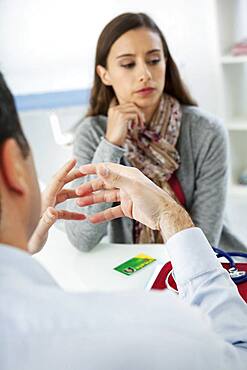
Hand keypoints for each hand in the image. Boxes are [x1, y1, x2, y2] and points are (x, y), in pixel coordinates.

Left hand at [28, 159, 85, 253]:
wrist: (21, 249)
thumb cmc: (28, 242)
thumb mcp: (38, 233)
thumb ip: (46, 221)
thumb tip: (53, 211)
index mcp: (44, 201)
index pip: (56, 181)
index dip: (65, 170)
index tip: (74, 160)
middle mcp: (46, 202)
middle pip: (61, 184)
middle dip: (73, 175)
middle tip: (85, 170)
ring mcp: (48, 208)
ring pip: (64, 195)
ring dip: (76, 193)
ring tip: (88, 190)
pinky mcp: (49, 216)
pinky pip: (64, 211)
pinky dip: (73, 212)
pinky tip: (82, 217)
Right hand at [76, 163, 193, 241]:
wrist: (165, 217)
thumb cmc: (154, 200)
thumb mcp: (133, 188)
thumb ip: (115, 178)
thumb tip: (101, 168)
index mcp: (128, 175)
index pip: (107, 169)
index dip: (93, 169)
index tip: (80, 170)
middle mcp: (127, 184)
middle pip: (104, 184)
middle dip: (90, 188)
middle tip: (76, 193)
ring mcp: (127, 196)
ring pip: (106, 197)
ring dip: (93, 200)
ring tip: (80, 204)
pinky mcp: (128, 208)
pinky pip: (112, 211)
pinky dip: (102, 214)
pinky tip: (92, 218)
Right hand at [106, 98, 144, 146]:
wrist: (112, 142)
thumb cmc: (118, 134)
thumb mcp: (121, 122)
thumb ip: (126, 115)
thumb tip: (139, 111)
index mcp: (113, 109)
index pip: (128, 105)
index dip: (135, 111)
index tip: (139, 120)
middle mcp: (115, 109)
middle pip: (132, 105)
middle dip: (139, 113)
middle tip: (142, 122)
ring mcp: (118, 112)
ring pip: (135, 109)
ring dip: (139, 117)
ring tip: (139, 126)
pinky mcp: (122, 116)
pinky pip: (134, 115)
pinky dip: (136, 121)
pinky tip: (133, 128)